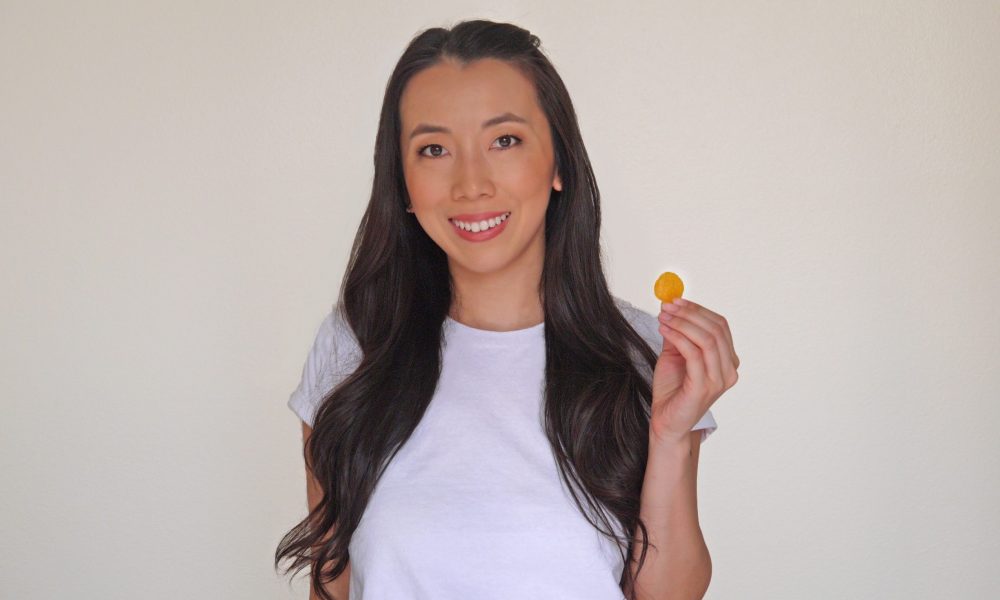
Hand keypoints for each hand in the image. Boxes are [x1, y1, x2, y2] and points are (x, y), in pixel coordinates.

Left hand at [650, 298, 739, 444]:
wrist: (667, 423)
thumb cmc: (673, 391)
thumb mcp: (675, 355)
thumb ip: (679, 334)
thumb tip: (672, 307)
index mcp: (727, 361)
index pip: (719, 326)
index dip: (697, 310)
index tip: (676, 301)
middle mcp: (729, 371)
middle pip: (715, 329)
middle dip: (689, 313)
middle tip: (667, 306)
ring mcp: (719, 380)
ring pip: (707, 339)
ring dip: (682, 323)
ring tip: (663, 317)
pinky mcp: (704, 387)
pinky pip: (693, 354)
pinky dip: (678, 337)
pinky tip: (664, 331)